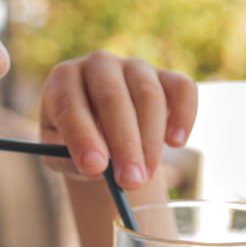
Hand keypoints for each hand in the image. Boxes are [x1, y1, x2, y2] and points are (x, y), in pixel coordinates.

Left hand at [38, 51, 197, 189]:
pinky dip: (184, 115)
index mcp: (63, 80)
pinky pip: (183, 88)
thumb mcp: (61, 154)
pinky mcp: (166, 76)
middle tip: (130, 182)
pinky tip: (176, 142)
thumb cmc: (80, 143)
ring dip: (150, 141)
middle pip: (112, 98)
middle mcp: (98, 65)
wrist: (105, 134)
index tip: (94, 168)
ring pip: (148, 96)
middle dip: (124, 144)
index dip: (82, 138)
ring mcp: (134, 67)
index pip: (70, 106)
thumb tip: (97, 166)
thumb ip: (70, 159)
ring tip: (146, 177)